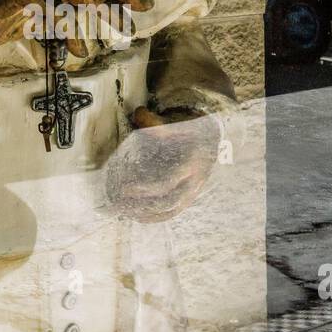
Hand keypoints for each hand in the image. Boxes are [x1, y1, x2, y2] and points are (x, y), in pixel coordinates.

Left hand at [106, 106, 218, 221]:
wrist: (212, 138)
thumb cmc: (187, 129)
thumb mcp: (174, 123)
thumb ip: (156, 121)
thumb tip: (139, 114)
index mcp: (192, 162)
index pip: (168, 183)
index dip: (145, 189)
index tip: (124, 188)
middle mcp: (196, 180)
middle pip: (168, 202)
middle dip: (142, 205)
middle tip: (119, 203)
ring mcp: (195, 190)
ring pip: (171, 211)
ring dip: (147, 214)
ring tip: (124, 212)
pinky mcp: (190, 196)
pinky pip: (174, 212)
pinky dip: (155, 217)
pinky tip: (137, 216)